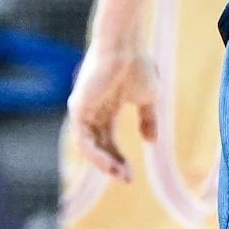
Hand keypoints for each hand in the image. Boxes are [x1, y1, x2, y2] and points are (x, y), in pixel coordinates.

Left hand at [64, 36, 161, 182]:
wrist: (126, 48)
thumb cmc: (138, 66)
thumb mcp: (148, 99)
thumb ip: (148, 121)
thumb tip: (151, 142)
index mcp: (107, 110)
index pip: (109, 142)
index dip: (120, 160)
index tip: (131, 176)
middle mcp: (93, 112)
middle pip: (100, 148)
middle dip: (113, 166)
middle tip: (127, 180)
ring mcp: (83, 111)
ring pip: (89, 148)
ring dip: (104, 165)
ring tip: (120, 175)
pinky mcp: (77, 109)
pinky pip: (83, 140)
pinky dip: (96, 155)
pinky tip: (109, 164)